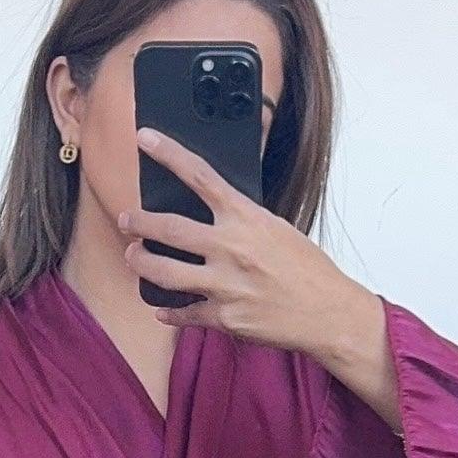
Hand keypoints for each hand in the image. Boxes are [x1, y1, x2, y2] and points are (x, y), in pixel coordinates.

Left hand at [119, 130, 401, 430]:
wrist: (330, 313)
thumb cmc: (309, 270)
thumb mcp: (278, 229)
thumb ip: (243, 220)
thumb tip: (215, 211)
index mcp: (247, 218)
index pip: (200, 176)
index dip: (169, 153)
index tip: (146, 139)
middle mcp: (231, 248)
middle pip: (168, 227)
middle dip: (138, 222)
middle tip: (127, 220)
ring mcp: (225, 285)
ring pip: (164, 272)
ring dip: (142, 262)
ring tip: (134, 257)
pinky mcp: (224, 318)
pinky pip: (184, 312)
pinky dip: (170, 310)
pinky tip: (163, 309)